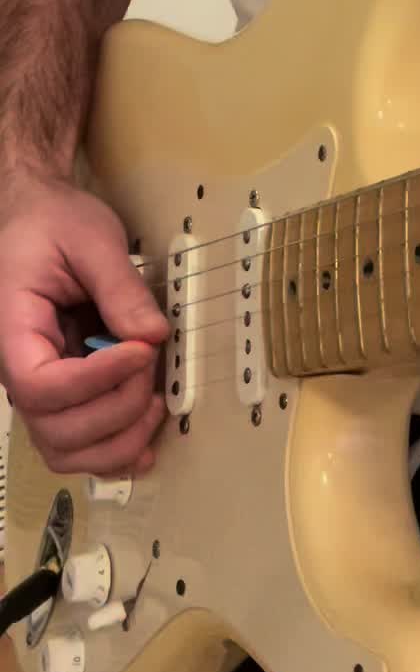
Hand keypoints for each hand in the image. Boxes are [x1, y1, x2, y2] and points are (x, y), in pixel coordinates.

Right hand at [0, 177, 169, 478]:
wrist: (38, 220)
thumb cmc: (54, 224)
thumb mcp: (90, 238)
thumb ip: (120, 287)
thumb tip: (153, 336)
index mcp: (13, 329)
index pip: (39, 384)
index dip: (95, 380)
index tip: (140, 351)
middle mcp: (18, 368)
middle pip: (55, 429)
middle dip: (116, 408)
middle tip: (150, 364)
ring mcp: (41, 388)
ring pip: (65, 450)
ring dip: (118, 440)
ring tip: (154, 403)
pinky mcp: (65, 394)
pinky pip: (78, 444)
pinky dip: (113, 452)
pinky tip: (145, 437)